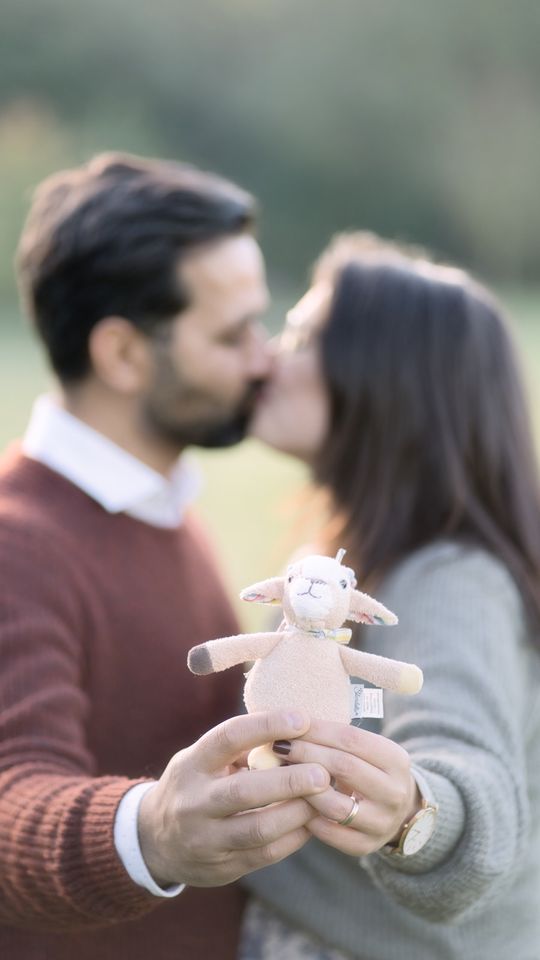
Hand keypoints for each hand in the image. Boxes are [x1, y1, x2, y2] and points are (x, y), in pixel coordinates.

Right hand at [138, 710, 329, 886]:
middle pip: (243, 791)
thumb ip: (240, 748)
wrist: (155, 841)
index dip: (265, 726)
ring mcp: (205, 839)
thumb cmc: (196, 785)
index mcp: (192, 764)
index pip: (228, 738)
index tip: (301, 718)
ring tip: (324, 798)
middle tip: (323, 772)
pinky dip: (293, 837)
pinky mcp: (220, 868)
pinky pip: (264, 854)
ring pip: (257, 828)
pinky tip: (311, 822)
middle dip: (287, 781)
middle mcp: (193, 802)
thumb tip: (297, 727)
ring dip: (296, 813)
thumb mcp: (203, 759)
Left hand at [272, 719, 420, 855]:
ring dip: (305, 789)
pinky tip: (292, 805)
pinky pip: (331, 834)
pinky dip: (309, 819)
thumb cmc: (368, 770)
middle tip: (278, 747)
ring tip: (282, 777)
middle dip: (306, 754)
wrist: (397, 812)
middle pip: (344, 767)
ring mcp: (382, 822)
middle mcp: (394, 792)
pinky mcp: (366, 846)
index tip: (289, 726)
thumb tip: (290, 722)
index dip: (317, 730)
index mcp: (396, 759)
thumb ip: (335, 739)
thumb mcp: (367, 751)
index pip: (351, 738)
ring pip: (336, 805)